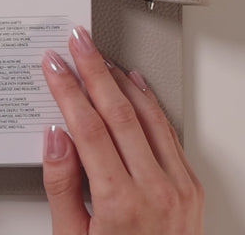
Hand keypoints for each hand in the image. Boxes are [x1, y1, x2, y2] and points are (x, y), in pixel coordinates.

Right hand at [41, 27, 204, 234]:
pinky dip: (150, 103)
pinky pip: (169, 133)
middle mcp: (155, 190)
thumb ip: (61, 186)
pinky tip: (136, 85)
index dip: (68, 91)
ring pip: (149, 116)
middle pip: (119, 113)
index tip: (54, 66)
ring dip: (122, 80)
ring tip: (101, 55)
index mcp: (119, 202)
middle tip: (77, 41)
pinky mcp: (191, 187)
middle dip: (94, 70)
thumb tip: (55, 139)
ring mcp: (178, 187)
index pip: (88, 129)